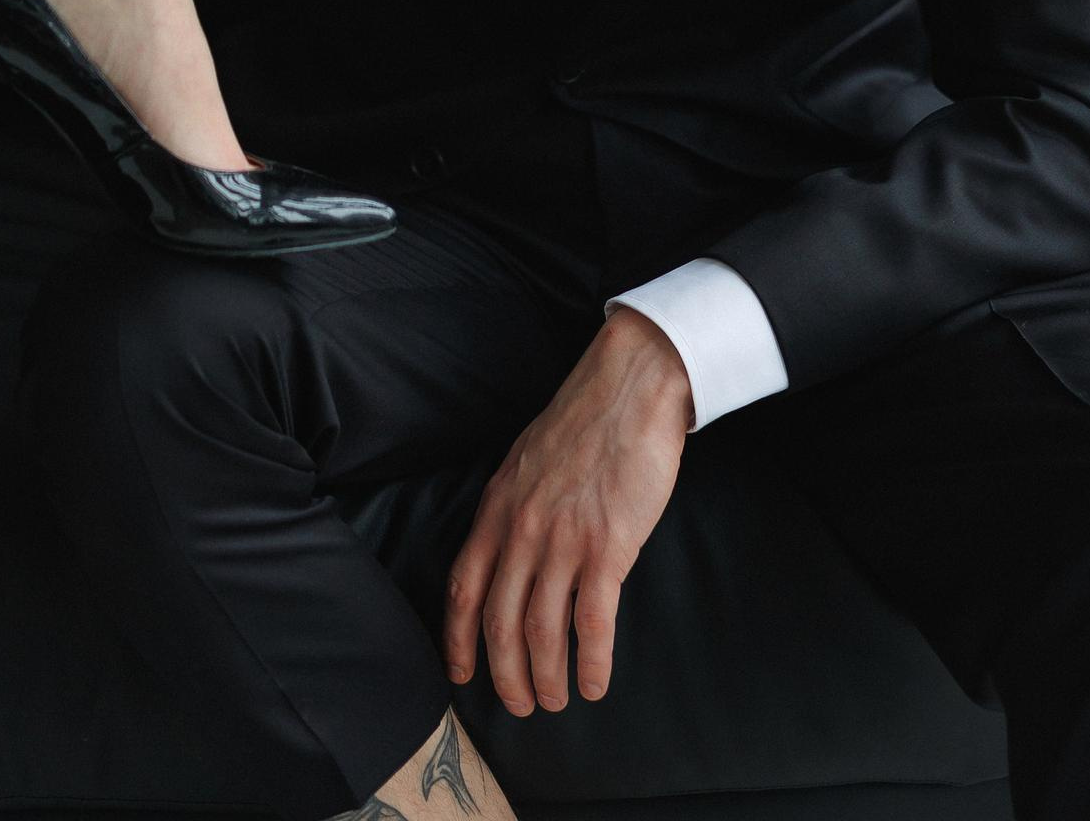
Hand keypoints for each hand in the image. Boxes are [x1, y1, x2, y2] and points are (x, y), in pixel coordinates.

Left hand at [443, 308, 691, 716]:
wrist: (630, 386)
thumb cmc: (584, 419)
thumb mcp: (525, 460)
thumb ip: (513, 507)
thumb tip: (513, 550)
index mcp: (497, 507)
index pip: (463, 587)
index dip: (459, 638)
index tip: (462, 673)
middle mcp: (521, 530)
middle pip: (500, 623)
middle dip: (506, 674)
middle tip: (520, 704)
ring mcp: (563, 540)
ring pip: (541, 631)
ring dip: (546, 677)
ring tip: (556, 700)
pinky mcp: (608, 546)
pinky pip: (591, 623)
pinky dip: (590, 663)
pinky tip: (595, 683)